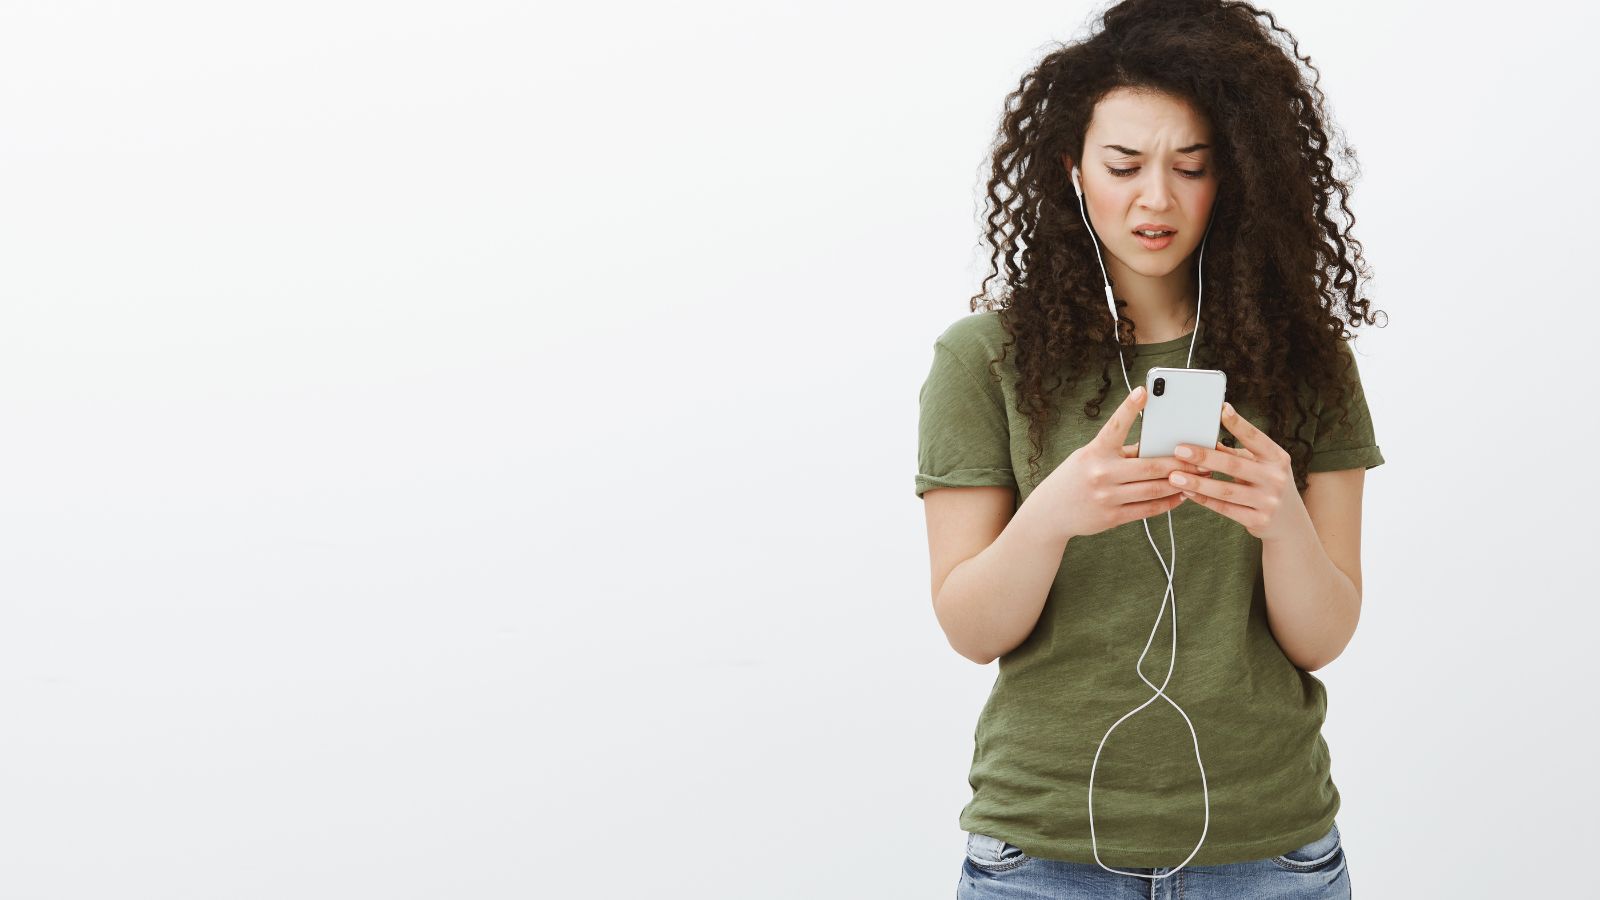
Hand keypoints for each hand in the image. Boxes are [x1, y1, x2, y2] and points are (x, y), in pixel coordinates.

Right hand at [1036, 385, 1212, 541]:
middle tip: (1203, 458)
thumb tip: (1157, 446)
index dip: (1129, 407)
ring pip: (1153, 489)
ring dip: (1180, 483)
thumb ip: (1120, 452)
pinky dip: (1168, 502)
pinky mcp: (1112, 517)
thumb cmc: (1076, 478)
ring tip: (1199, 477)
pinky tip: (1181, 495)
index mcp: (1094, 452)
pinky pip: (1147, 509)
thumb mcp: (1089, 458)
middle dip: (1180, 463)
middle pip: (1149, 466)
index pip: (1114, 426)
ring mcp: (1106, 497)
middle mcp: (1100, 473)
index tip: (1144, 390)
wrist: (1050, 513)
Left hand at [1167, 401, 1307, 542]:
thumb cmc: (1266, 483)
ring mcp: (1269, 501)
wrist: (1289, 521)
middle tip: (1179, 450)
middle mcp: (1276, 478)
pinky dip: (1204, 500)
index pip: (1256, 438)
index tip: (1221, 409)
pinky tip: (1187, 492)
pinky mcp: (1259, 520)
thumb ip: (1236, 453)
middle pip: (1234, 465)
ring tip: (1175, 476)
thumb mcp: (1260, 465)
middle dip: (1204, 457)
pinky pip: (1225, 509)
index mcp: (1277, 458)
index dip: (1238, 424)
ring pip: (1226, 490)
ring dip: (1197, 482)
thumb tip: (1205, 438)